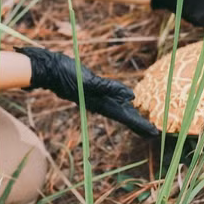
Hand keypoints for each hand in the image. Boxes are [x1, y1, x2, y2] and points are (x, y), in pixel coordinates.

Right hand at [17, 46, 158, 136]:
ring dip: (131, 115)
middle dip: (139, 124)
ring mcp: (96, 96)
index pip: (125, 117)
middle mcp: (100, 102)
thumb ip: (110, 88)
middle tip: (154, 133)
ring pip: (118, 108)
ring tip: (143, 122)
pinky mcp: (93, 87)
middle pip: (124, 115)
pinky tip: (127, 100)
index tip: (155, 133)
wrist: (49, 70)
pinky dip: (121, 99)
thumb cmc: (66, 75)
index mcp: (101, 103)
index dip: (140, 125)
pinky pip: (110, 95)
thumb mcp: (89, 82)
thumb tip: (132, 96)